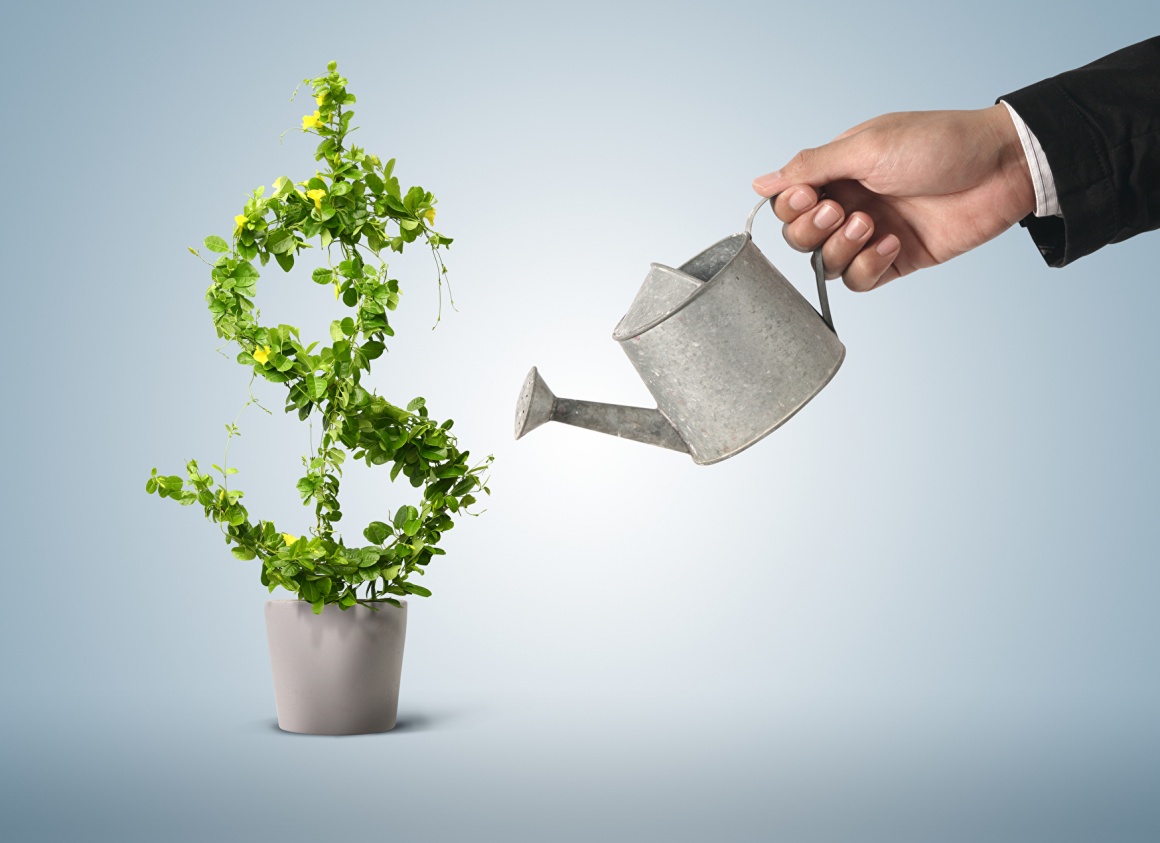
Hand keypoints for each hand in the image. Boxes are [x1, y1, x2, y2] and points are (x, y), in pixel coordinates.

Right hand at [752, 105, 1035, 290]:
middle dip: (813, 230)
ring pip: (827, 263)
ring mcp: (872, 235)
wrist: (1001, 168)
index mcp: (838, 172)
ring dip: (841, 249)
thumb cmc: (939, 144)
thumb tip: (760, 184)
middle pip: (801, 237)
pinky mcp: (896, 259)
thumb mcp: (867, 146)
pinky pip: (860, 280)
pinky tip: (893, 242)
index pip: (790, 202)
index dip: (792, 207)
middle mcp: (850, 204)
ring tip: (872, 225)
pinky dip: (868, 266)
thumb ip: (810, 167)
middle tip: (843, 211)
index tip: (811, 195)